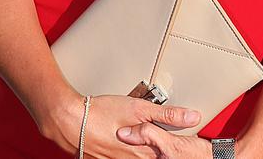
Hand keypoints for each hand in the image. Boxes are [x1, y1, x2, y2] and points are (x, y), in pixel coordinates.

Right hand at [37, 92, 203, 157]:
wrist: (69, 120)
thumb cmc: (103, 112)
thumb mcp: (139, 108)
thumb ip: (168, 115)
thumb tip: (193, 117)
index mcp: (144, 151)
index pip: (168, 155)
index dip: (177, 150)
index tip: (188, 146)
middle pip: (153, 157)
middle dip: (160, 150)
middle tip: (167, 142)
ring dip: (143, 150)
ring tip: (139, 139)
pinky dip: (126, 152)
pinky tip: (122, 142)